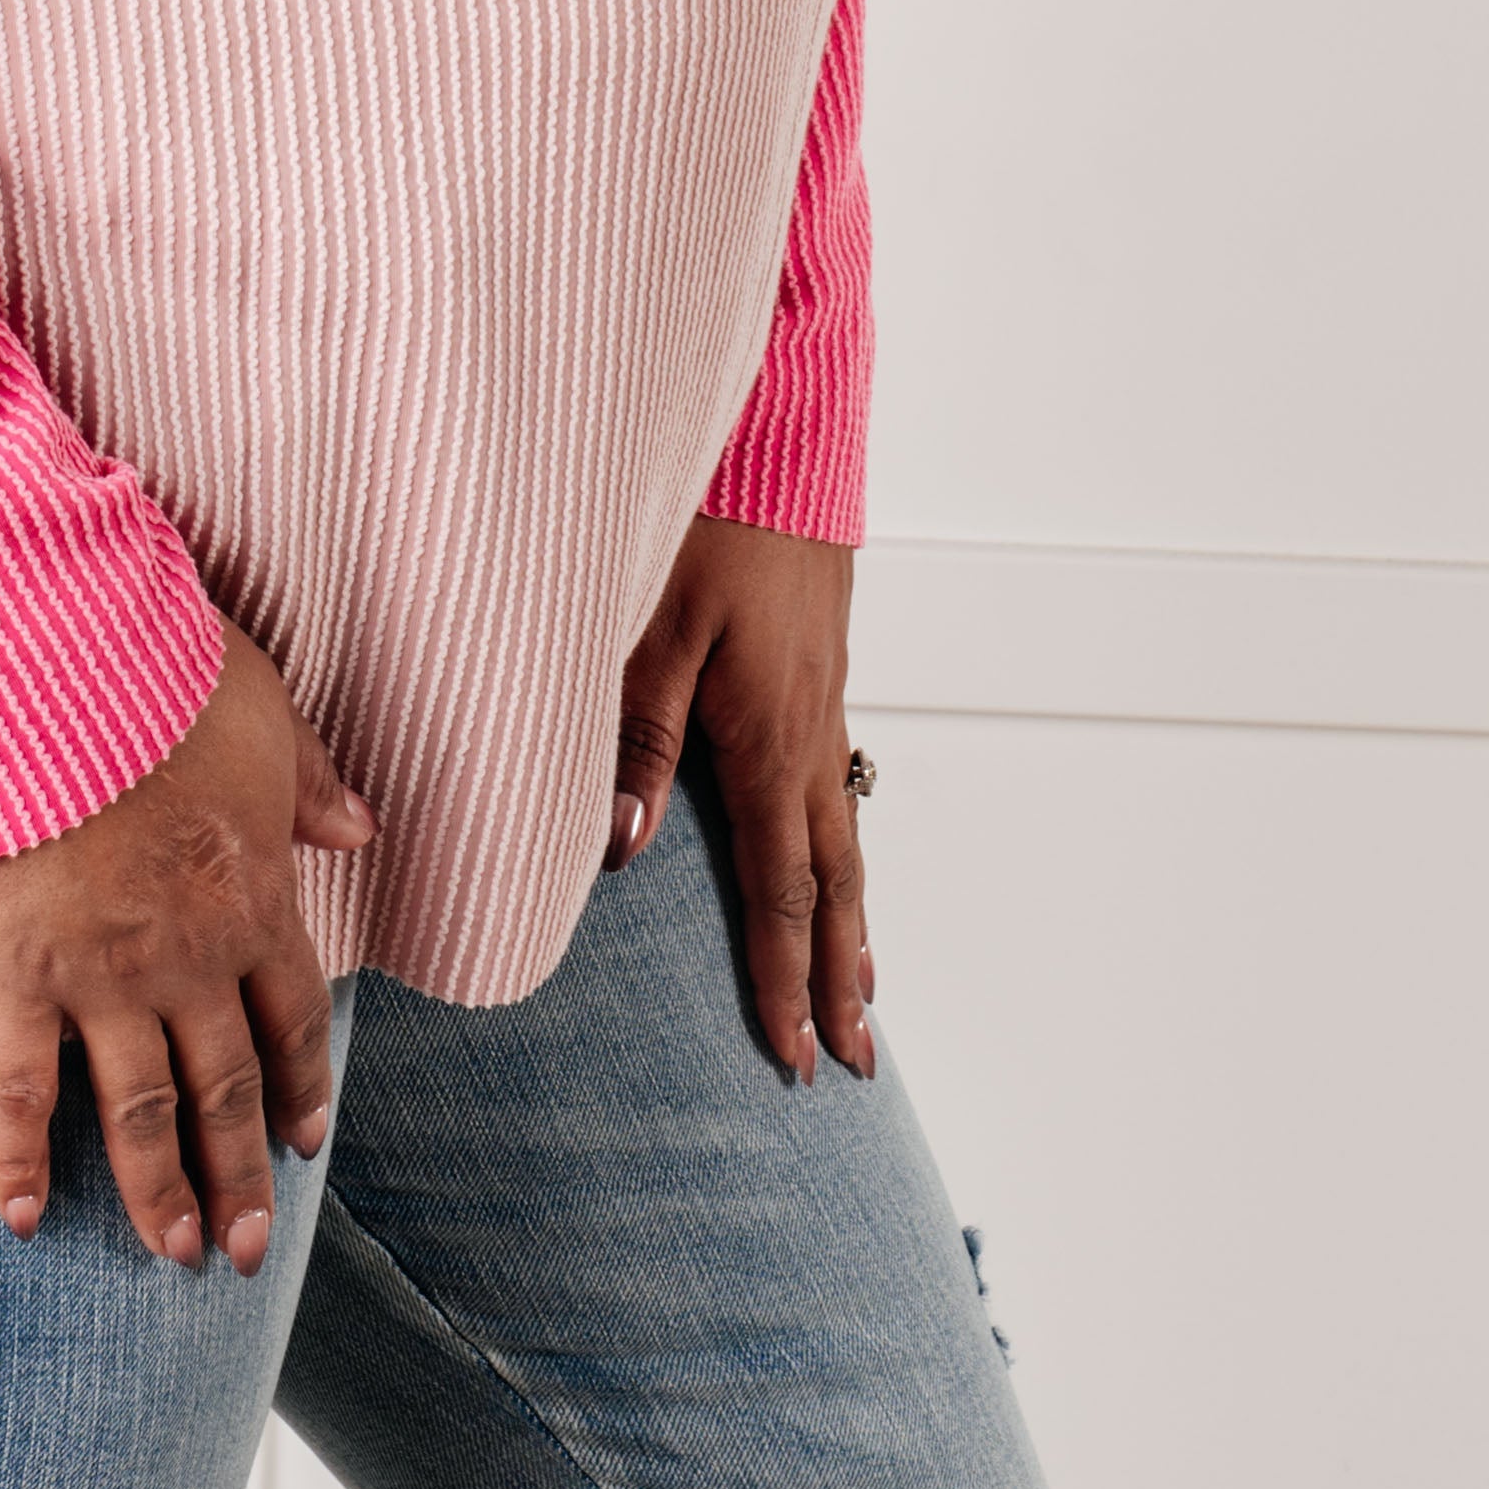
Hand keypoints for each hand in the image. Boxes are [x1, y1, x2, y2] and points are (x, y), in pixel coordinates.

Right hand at [0, 624, 374, 1274]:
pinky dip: (17, 1162)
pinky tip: (24, 1220)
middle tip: (249, 1250)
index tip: (305, 1142)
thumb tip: (364, 827)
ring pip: (142, 1110)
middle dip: (240, 1175)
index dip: (302, 1086)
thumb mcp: (263, 709)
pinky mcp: (19, 974)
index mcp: (255, 896)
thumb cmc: (157, 668)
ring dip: (160, 1192)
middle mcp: (190, 957)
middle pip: (227, 1087)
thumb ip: (310, 779)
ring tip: (176, 1257)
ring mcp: (103, 976)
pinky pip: (18, 1092)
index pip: (294, 1018)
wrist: (52, 663)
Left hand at [608, 516, 872, 1086]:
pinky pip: (836, 782)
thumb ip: (635, 735)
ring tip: (862, 985)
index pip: (782, 890)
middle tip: (857, 1061)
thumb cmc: (710, 515)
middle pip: (833, 881)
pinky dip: (841, 845)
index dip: (785, 979)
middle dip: (840, 977)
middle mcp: (810, 730)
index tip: (796, 1056)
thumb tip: (626, 846)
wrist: (783, 427)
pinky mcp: (820, 664)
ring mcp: (824, 697)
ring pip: (843, 834)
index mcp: (770, 737)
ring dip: (852, 918)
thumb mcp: (651, 623)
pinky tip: (832, 853)